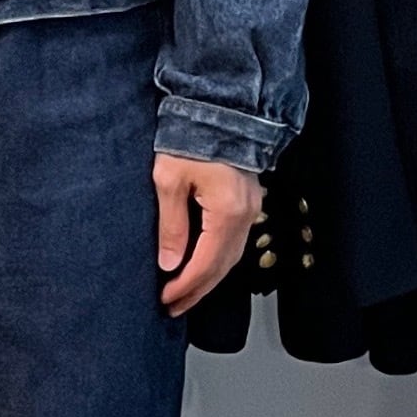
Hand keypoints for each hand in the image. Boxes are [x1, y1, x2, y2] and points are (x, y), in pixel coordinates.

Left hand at [153, 154, 262, 316]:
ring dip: (208, 279)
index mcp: (227, 212)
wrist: (220, 109)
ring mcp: (251, 209)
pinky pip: (235, 242)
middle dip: (197, 291)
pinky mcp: (248, 202)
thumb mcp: (169, 181)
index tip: (165, 299)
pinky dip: (218, 261)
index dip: (185, 286)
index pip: (205, 263)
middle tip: (174, 308)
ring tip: (185, 294)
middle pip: (222, 267)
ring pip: (231, 257)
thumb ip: (171, 225)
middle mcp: (245, 216)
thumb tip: (170, 263)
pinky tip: (203, 267)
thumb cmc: (190, 138)